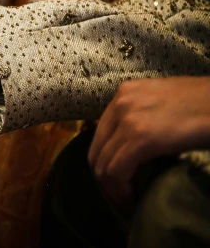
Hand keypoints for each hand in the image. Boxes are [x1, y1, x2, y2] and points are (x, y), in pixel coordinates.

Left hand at [88, 77, 209, 205]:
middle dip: (104, 179)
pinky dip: (121, 190)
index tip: (118, 181)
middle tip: (120, 197)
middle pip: (96, 150)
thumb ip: (143, 115)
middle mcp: (120, 103)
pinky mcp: (140, 137)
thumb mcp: (163, 102)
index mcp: (125, 93)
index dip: (105, 162)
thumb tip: (132, 145)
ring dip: (112, 189)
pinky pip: (116, 171)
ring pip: (103, 164)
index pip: (101, 135)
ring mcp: (127, 119)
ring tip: (128, 202)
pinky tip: (134, 199)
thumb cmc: (204, 103)